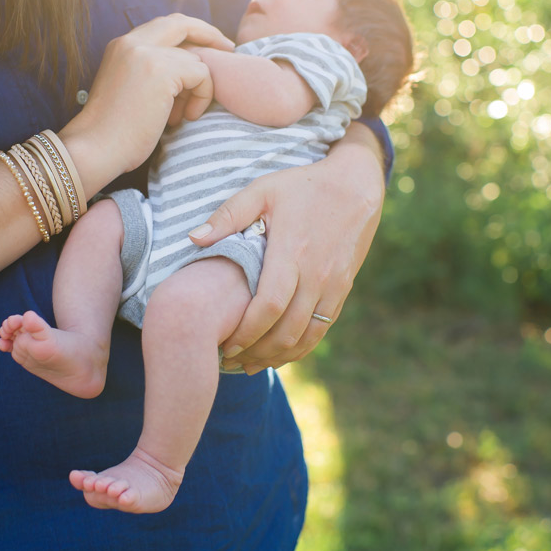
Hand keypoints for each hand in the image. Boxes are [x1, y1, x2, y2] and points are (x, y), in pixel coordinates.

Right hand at [71, 12, 239, 193]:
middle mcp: (132, 42)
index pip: (163, 26)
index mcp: (121, 46)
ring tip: (186, 113)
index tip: (207, 48)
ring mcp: (146, 53)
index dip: (189, 33)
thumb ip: (152, 74)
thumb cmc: (112, 135)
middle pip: (181, 23)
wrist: (95, 150)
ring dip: (200, 86)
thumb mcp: (130, 93)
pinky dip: (202, 95)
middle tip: (229, 49)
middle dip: (209, 34)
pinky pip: (201, 73)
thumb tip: (190, 70)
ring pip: (194, 57)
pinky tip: (186, 118)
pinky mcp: (161, 70)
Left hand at [210, 132, 386, 370]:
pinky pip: (321, 332)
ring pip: (305, 338)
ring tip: (249, 365)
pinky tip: (276, 356)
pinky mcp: (342, 291)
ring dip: (276, 358)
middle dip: (256, 353)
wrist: (356, 184)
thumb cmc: (303, 186)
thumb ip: (229, 215)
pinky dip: (298, 350)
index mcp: (292, 252)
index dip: (246, 332)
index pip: (269, 307)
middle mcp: (316, 275)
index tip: (225, 345)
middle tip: (230, 362)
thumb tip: (194, 239)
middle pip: (286, 331)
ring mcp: (333, 286)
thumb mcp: (263, 190)